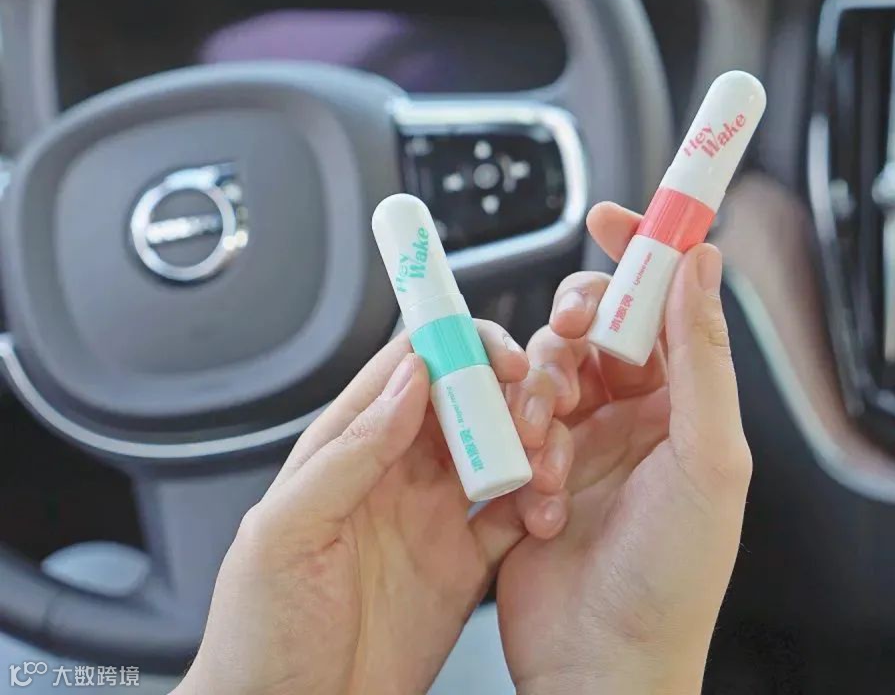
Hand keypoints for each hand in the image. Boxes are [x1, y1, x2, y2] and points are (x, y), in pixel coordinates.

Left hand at [176, 323, 573, 694]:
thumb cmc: (261, 633)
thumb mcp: (285, 532)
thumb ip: (347, 453)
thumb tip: (407, 381)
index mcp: (344, 450)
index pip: (404, 369)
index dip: (454, 348)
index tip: (496, 353)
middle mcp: (394, 475)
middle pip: (464, 402)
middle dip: (506, 394)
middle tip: (533, 412)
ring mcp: (433, 518)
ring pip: (499, 451)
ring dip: (531, 445)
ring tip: (543, 465)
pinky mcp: (465, 564)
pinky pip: (516, 517)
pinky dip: (540, 506)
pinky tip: (545, 511)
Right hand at [498, 203, 752, 693]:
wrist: (602, 667)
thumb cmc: (671, 581)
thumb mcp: (707, 460)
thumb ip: (702, 357)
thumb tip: (701, 266)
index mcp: (687, 407)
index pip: (667, 306)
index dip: (642, 255)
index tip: (612, 218)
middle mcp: (636, 418)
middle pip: (594, 329)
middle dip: (572, 331)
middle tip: (571, 353)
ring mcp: (582, 445)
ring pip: (544, 371)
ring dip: (537, 402)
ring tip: (547, 456)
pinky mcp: (533, 473)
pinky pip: (510, 425)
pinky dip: (517, 452)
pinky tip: (537, 502)